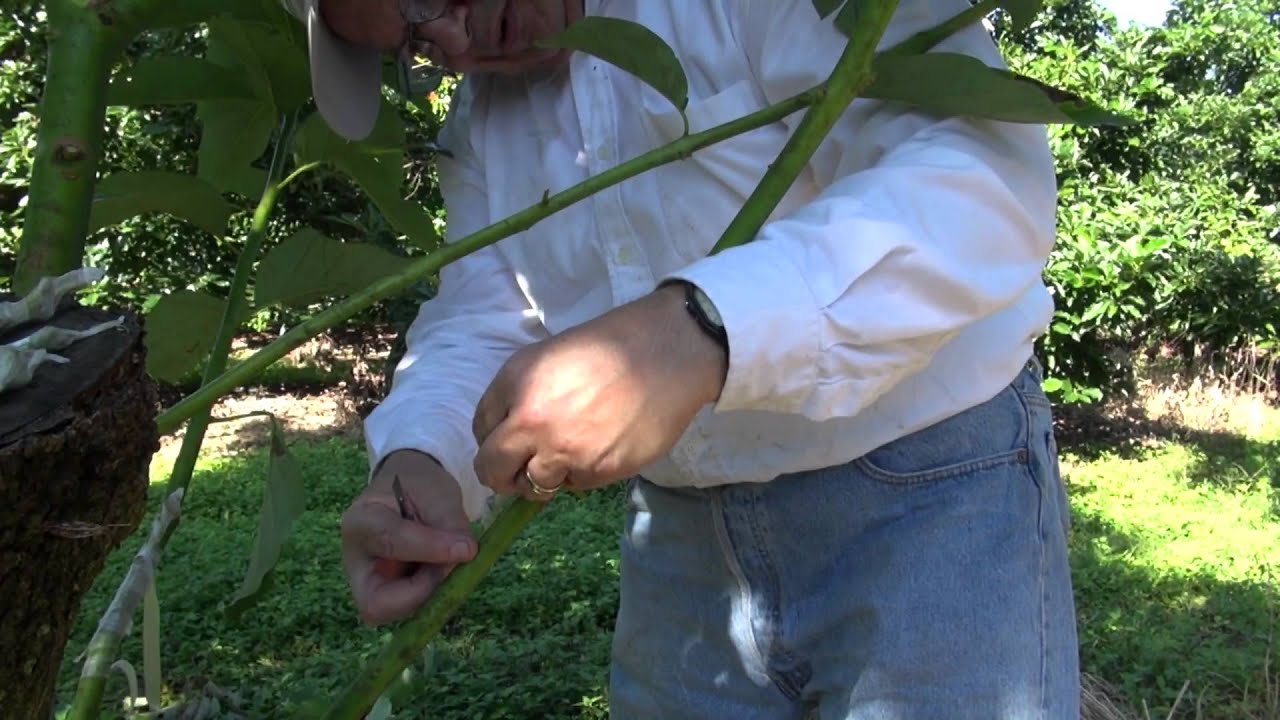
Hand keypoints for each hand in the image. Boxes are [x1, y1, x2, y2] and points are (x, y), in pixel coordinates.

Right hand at [340, 450, 477, 625]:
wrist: (408, 491)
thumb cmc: (418, 486)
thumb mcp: (436, 493)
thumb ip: (450, 523)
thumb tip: (466, 553)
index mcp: (361, 520)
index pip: (391, 542)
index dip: (431, 549)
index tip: (466, 549)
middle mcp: (355, 560)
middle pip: (377, 603)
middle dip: (421, 593)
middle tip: (451, 568)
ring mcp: (368, 583)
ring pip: (395, 611)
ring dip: (430, 594)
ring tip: (448, 561)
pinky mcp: (386, 595)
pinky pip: (409, 608)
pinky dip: (432, 595)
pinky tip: (442, 569)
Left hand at [471, 283, 727, 499]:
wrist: (665, 353)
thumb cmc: (604, 347)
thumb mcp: (542, 358)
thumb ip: (512, 396)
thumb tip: (498, 437)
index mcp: (516, 392)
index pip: (482, 437)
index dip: (492, 443)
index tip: (506, 445)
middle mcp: (535, 426)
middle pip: (497, 474)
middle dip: (505, 476)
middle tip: (520, 470)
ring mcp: (567, 454)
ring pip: (538, 485)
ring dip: (548, 473)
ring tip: (574, 446)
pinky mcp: (600, 471)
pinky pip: (578, 484)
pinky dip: (584, 471)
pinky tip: (603, 443)